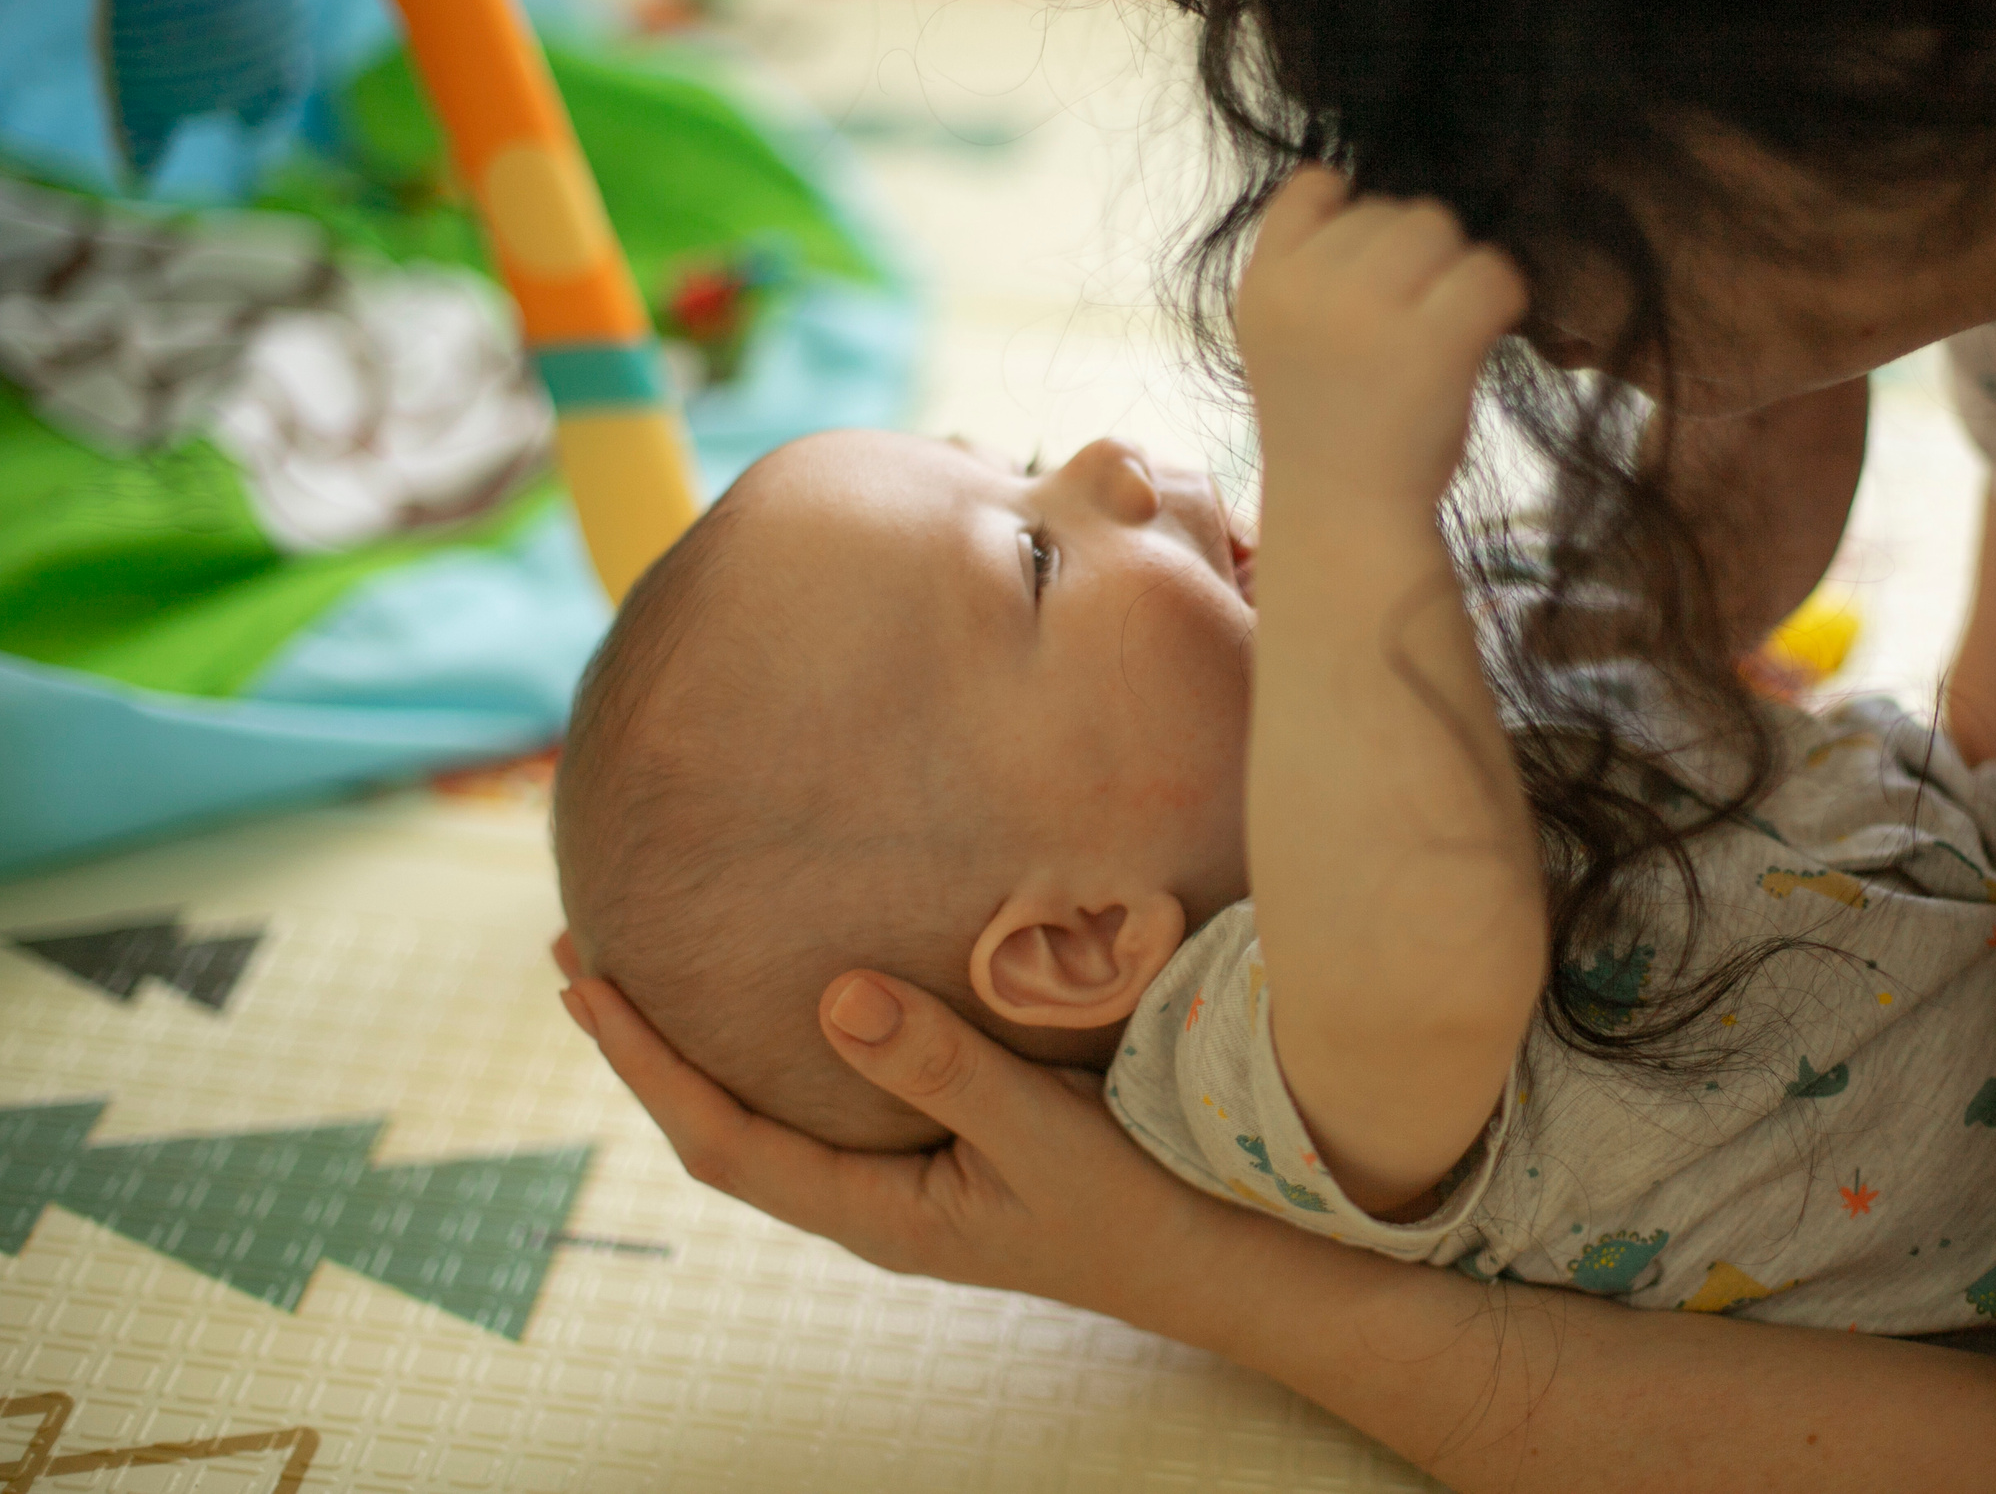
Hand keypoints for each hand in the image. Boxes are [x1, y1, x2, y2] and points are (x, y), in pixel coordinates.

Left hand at [556, 958, 1241, 1324]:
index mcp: (871, 1210)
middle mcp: (866, 1198)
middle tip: (576, 950)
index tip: (583, 982)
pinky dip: (776, 1043)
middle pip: (721, 1122)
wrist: (1202, 1260)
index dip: (644, 1063)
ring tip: (647, 967)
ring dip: (699, 1043)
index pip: (720, 1139)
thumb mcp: (1040, 1134)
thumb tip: (830, 994)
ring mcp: (899, 1177)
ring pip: (770, 1109)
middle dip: (643, 1046)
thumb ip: (942, 1067)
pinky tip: (782, 1000)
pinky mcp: (938, 1149)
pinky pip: (829, 1095)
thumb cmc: (1128, 1207)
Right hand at [1236, 164, 1527, 510]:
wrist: (1347, 526)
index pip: (1313, 185)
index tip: (1373, 278)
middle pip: (1392, 209)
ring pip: (1442, 230)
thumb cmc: (1332, 436)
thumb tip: (1407, 212)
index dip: (1355, 217)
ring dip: (1457, 275)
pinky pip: (1491, 273)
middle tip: (1414, 328)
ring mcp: (1364, 310)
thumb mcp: (1289, 344)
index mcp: (1260, 286)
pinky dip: (1502, 299)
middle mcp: (1304, 288)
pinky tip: (1486, 337)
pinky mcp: (1430, 341)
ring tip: (1445, 336)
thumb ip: (1317, 275)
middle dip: (1416, 258)